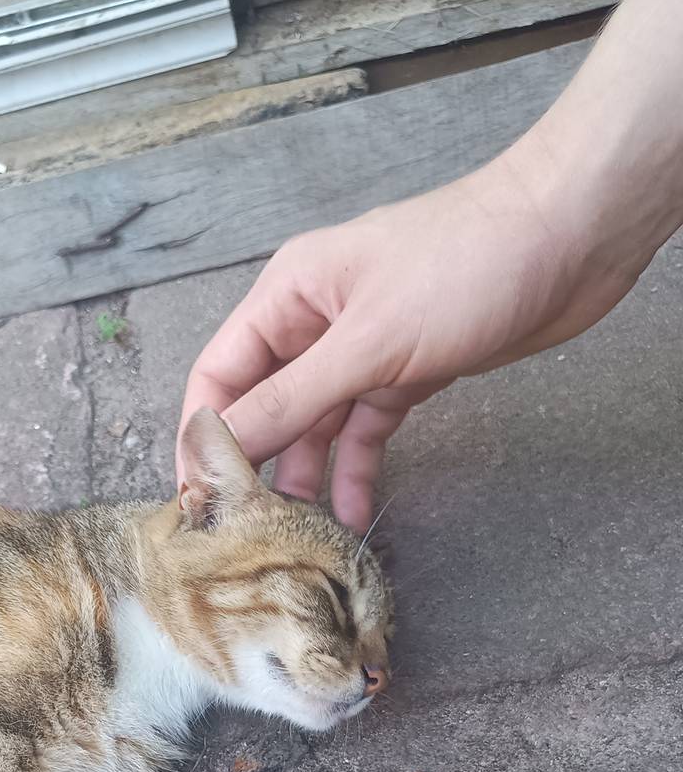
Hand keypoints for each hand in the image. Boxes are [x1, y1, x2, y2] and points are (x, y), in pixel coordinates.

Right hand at [178, 144, 639, 531]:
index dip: (202, 438)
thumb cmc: (468, 263)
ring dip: (307, 477)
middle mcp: (316, 322)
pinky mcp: (407, 370)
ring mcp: (363, 348)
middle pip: (264, 405)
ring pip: (315, 425)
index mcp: (288, 296)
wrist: (574, 235)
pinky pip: (365, 429)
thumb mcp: (367, 341)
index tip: (198, 501)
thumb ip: (291, 400)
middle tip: (248, 531)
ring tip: (301, 536)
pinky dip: (358, 467)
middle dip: (254, 466)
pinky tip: (355, 511)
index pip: (220, 376)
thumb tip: (217, 448)